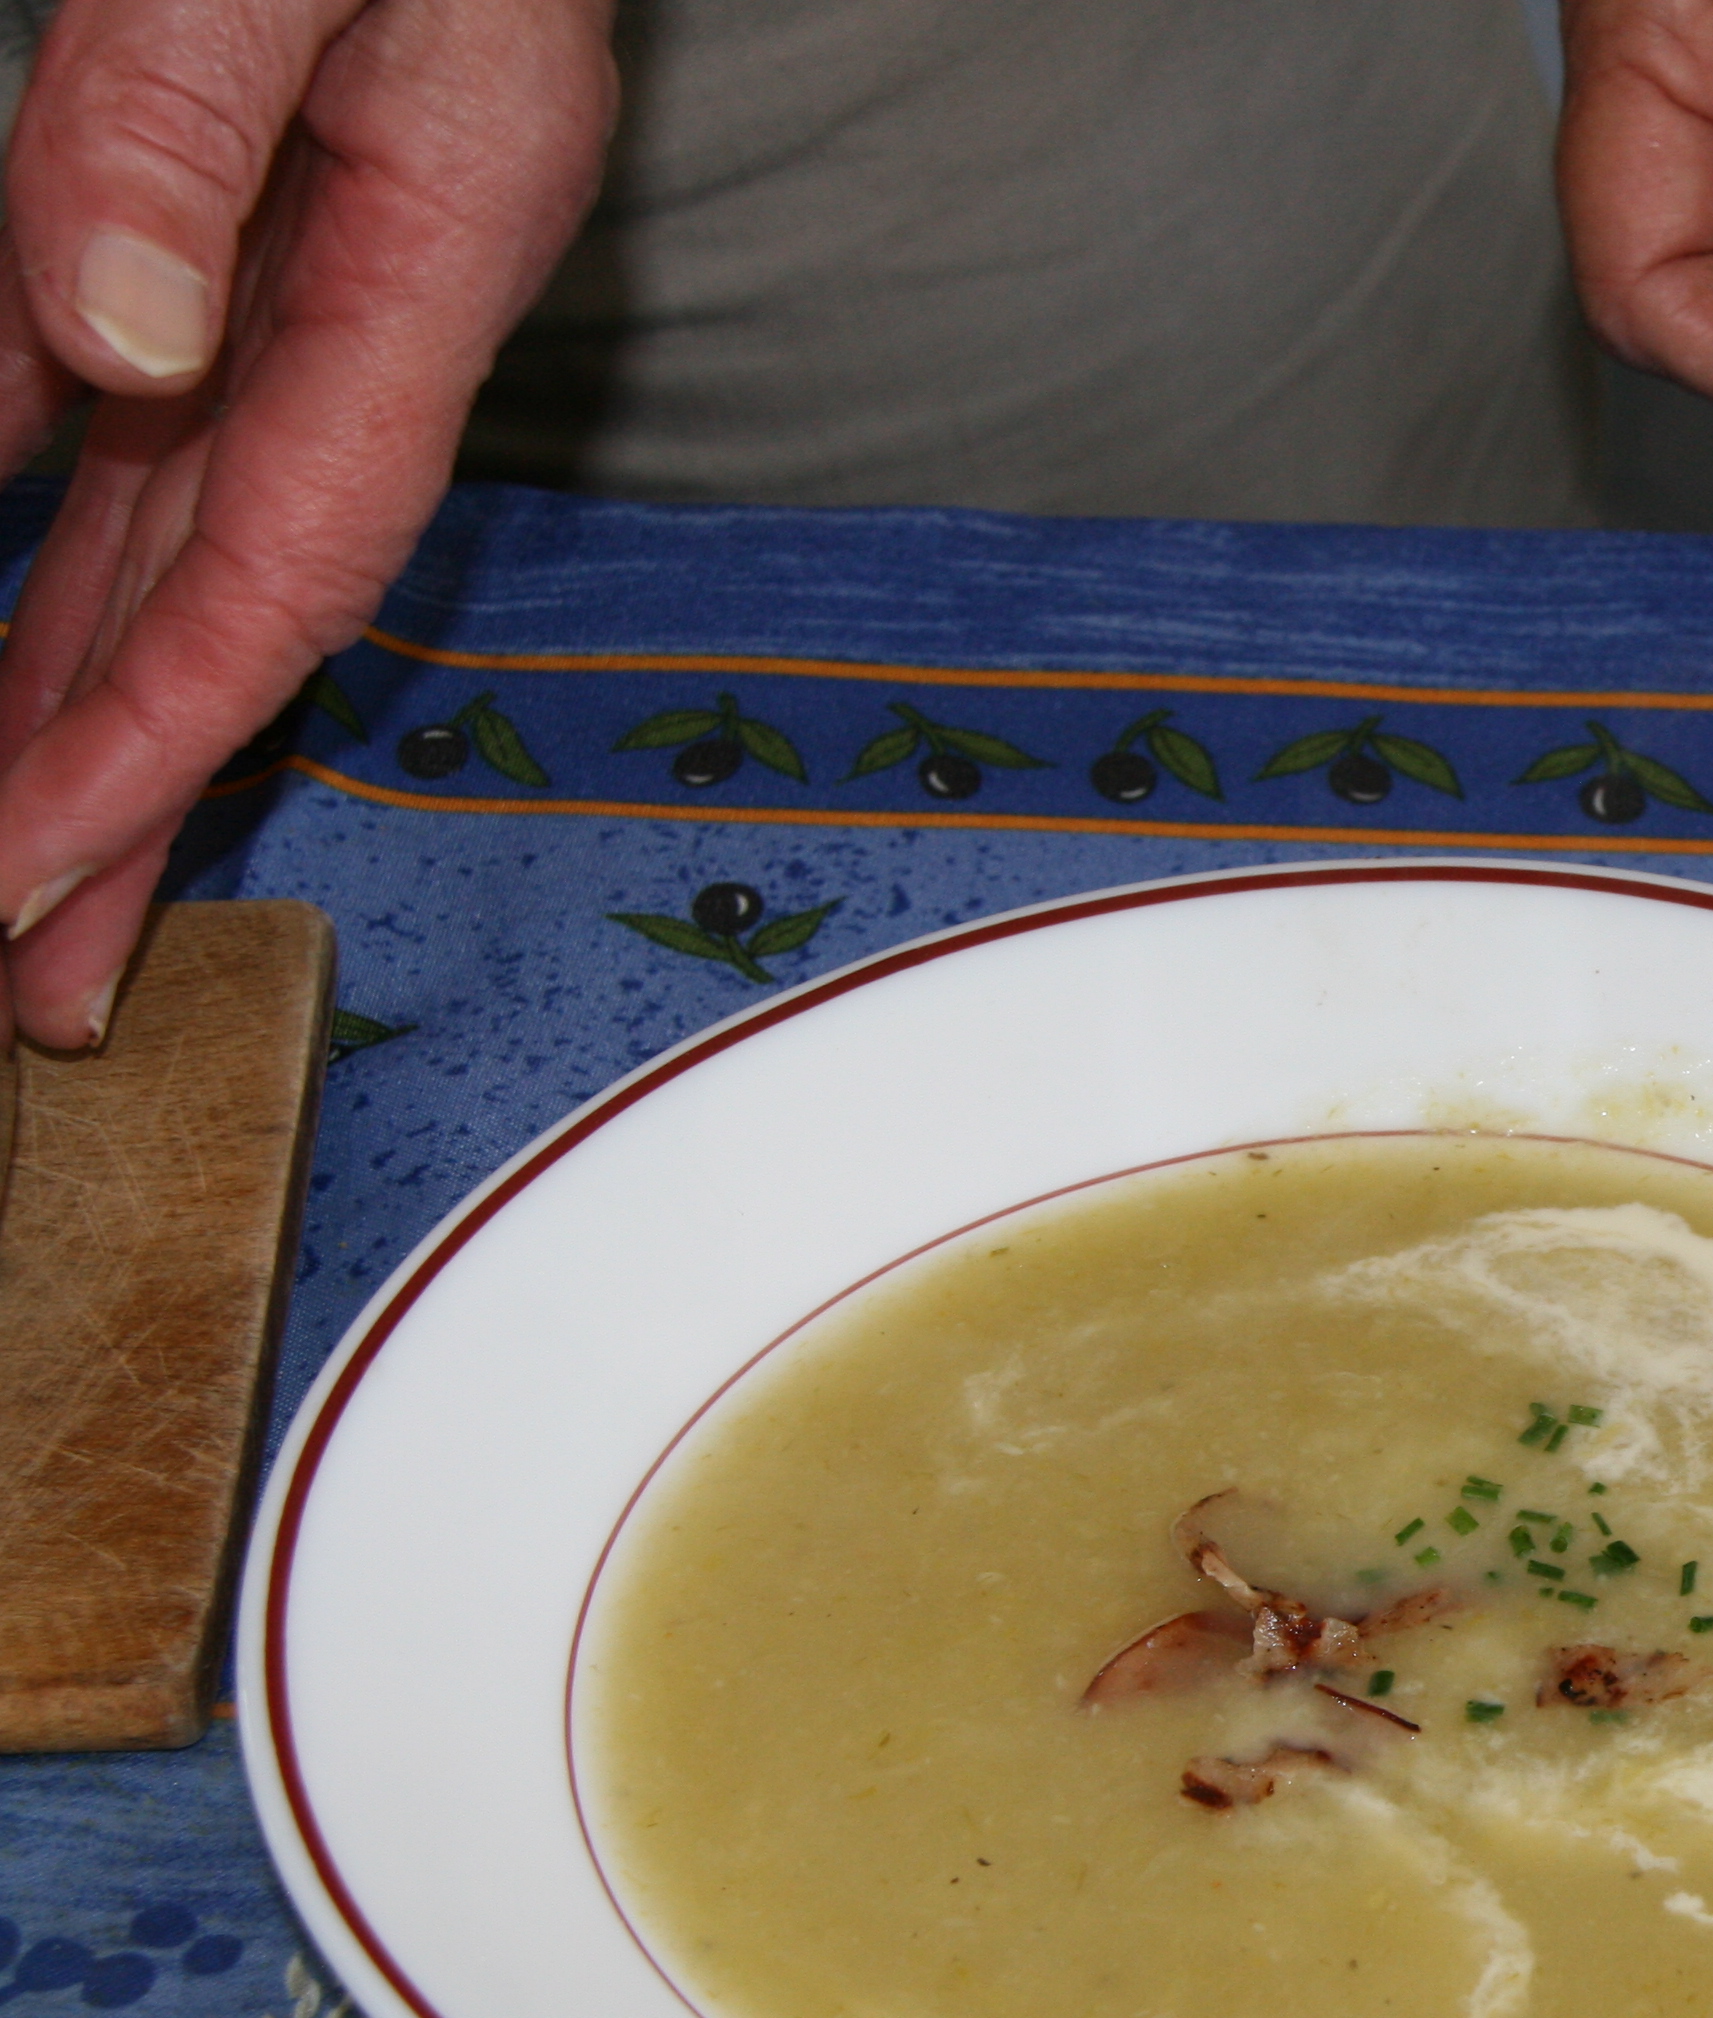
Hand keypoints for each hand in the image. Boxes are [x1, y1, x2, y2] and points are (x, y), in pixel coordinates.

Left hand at [0, 0, 611, 1049]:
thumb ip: (187, 112)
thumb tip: (118, 344)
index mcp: (437, 226)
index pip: (291, 538)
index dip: (157, 722)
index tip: (23, 864)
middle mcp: (378, 263)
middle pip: (243, 578)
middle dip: (134, 782)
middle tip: (32, 977)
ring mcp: (309, 230)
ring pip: (182, 505)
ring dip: (87, 683)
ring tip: (10, 860)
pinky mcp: (226, 184)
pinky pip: (132, 391)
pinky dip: (56, 512)